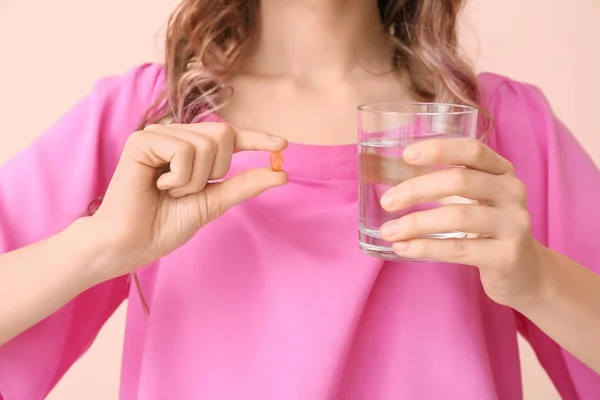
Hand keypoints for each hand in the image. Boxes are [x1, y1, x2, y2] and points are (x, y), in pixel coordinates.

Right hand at [88, 122, 286, 279]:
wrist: (131, 244)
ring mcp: (159, 135)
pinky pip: (184, 151)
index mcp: (191, 149)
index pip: (230, 136)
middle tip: (188, 191)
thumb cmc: (164, 225)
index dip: (257, 139)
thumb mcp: (213, 202)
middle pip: (224, 134)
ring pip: (207, 144)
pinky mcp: (142, 140)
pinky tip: (157, 186)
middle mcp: (176, 136)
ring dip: (195, 180)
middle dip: (216, 170)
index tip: (282, 145)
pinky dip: (179, 178)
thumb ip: (244, 185)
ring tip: (169, 191)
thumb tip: (282, 173)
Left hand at [378, 138, 546, 306]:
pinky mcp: (507, 256)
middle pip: (460, 181)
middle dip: (417, 189)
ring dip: (415, 223)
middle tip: (387, 201)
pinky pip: (459, 249)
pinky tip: (403, 248)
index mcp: (502, 172)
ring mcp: (514, 224)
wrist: (524, 272)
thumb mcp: (473, 199)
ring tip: (389, 231)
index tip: (407, 155)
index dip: (440, 149)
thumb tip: (388, 175)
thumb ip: (443, 184)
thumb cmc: (487, 228)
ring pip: (458, 217)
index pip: (472, 150)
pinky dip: (426, 247)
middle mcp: (513, 193)